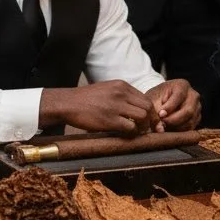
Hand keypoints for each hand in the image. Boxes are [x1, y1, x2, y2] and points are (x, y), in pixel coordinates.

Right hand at [39, 80, 159, 134]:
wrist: (68, 103)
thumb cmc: (86, 98)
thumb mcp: (107, 88)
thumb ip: (122, 95)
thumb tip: (135, 107)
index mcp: (121, 85)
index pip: (145, 98)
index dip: (151, 111)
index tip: (151, 120)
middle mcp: (121, 93)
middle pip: (148, 107)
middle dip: (151, 120)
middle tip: (148, 129)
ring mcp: (116, 106)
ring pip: (142, 116)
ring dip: (143, 126)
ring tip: (137, 131)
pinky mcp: (110, 120)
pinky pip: (130, 127)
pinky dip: (132, 133)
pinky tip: (127, 134)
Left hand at [147, 78, 201, 130]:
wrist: (162, 100)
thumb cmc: (156, 98)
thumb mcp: (152, 100)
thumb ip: (154, 112)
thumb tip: (160, 129)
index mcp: (182, 85)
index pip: (179, 96)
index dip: (169, 107)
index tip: (160, 114)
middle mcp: (193, 95)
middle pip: (188, 110)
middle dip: (174, 120)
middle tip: (162, 123)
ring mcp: (197, 107)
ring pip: (191, 121)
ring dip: (176, 126)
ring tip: (164, 125)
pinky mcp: (197, 117)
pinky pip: (191, 127)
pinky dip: (180, 130)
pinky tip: (170, 128)